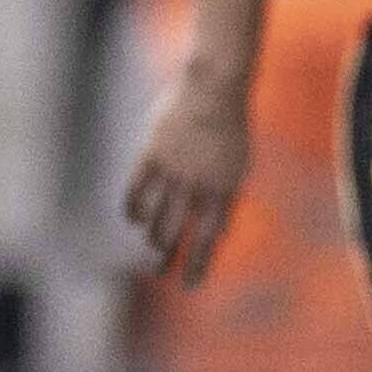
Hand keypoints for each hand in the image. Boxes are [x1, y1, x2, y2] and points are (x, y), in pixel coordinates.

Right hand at [122, 70, 252, 283]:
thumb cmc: (229, 126)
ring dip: (151, 234)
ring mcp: (174, 168)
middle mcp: (198, 183)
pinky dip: (133, 207)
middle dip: (166, 256)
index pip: (209, 238)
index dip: (197, 264)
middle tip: (159, 270)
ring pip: (155, 214)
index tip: (188, 285)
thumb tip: (215, 228)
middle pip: (177, 231)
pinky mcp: (153, 152)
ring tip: (151, 244)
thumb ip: (225, 196)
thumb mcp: (237, 164)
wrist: (215, 86)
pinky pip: (137, 189)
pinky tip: (133, 218)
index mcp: (224, 188)